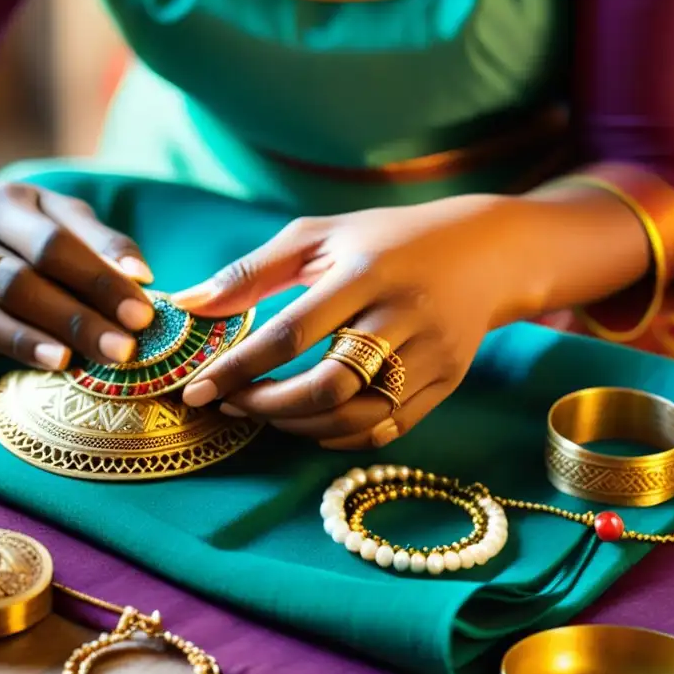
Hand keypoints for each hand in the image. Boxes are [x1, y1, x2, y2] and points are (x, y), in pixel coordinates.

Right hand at [0, 182, 155, 388]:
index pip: (55, 244)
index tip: (141, 317)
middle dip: (72, 319)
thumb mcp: (65, 220)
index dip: (99, 282)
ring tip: (64, 362)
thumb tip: (142, 277)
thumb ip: (103, 245)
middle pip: (16, 280)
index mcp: (4, 202)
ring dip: (19, 339)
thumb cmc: (31, 233)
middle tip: (118, 352)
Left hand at [172, 196, 527, 448]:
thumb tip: (188, 304)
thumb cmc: (385, 239)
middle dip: (266, 406)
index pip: (290, 333)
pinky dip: (339, 436)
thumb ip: (252, 271)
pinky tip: (309, 424)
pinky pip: (387, 429)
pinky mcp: (447, 382)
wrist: (485, 252)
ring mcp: (431, 354)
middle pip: (327, 386)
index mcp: (365, 273)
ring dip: (298, 426)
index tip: (195, 390)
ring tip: (265, 411)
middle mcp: (403, 316)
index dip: (238, 367)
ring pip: (357, 416)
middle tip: (231, 403)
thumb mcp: (319, 237)